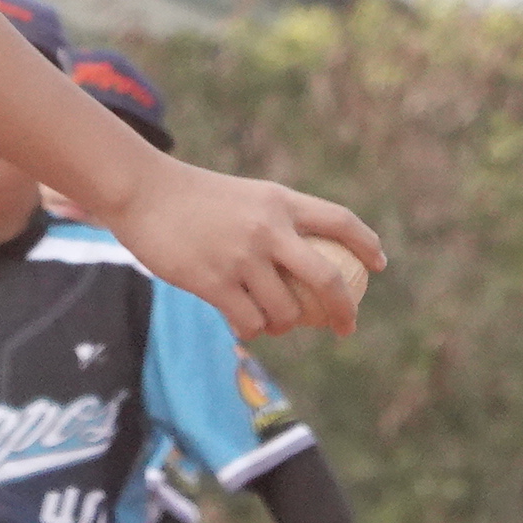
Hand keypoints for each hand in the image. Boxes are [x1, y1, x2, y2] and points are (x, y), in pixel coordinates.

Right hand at [106, 159, 385, 340]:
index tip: (380, 265)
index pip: (340, 221)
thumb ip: (275, 222)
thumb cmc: (192, 197)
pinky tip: (244, 326)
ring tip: (271, 322)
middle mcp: (268, 229)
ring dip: (283, 325)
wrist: (143, 192)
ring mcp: (242, 258)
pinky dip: (252, 330)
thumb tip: (304, 262)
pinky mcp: (214, 282)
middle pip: (327, 279)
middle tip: (345, 326)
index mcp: (280, 201)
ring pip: (285, 311)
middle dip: (344, 310)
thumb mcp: (245, 197)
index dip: (367, 244)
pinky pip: (249, 322)